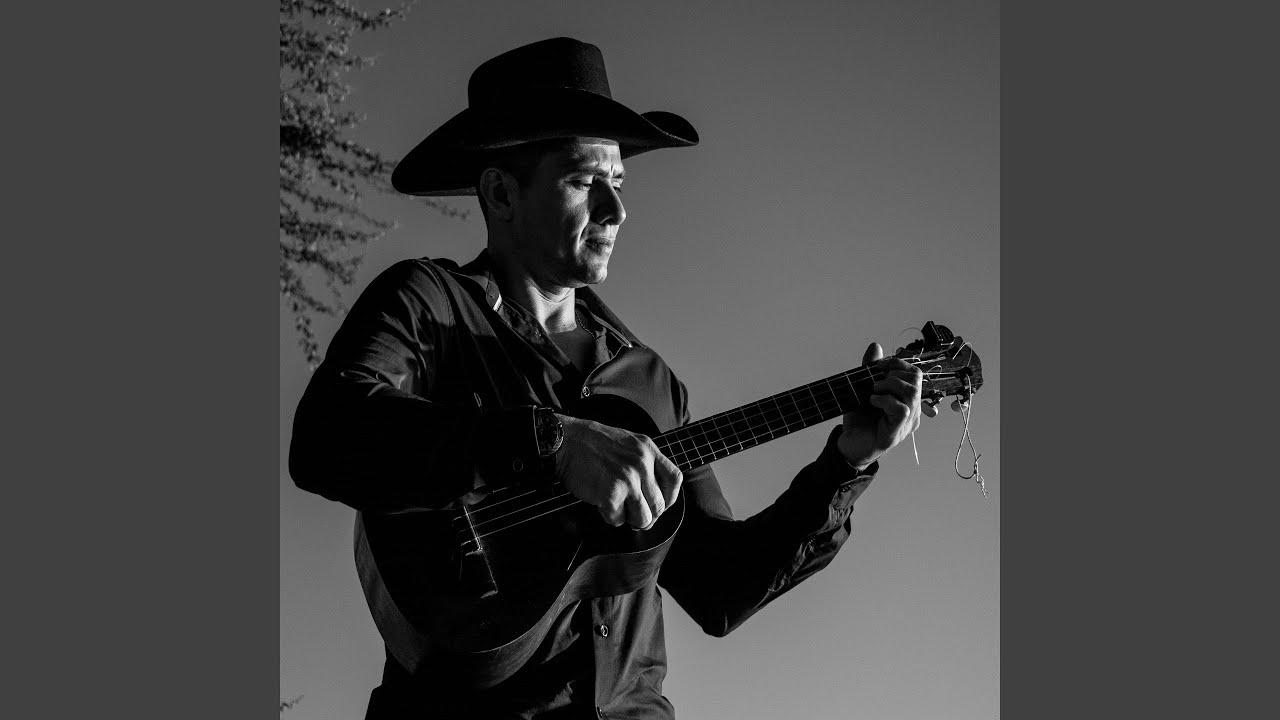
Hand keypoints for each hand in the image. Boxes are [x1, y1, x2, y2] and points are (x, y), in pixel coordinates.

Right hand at [554, 415, 683, 528]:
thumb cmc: (591, 443)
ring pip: (643, 519)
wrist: (565, 441)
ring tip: (616, 507)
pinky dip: (609, 516)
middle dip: (646, 514)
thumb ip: (644, 461)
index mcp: (648, 449)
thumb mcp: (628, 442)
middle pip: (659, 505)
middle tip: (632, 513)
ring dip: (629, 519)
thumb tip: (652, 493)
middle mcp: (642, 464)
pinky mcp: (611, 494)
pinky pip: (618, 520)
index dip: (669, 498)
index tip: (658, 503)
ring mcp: (628, 480)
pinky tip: (601, 503)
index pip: (675, 480)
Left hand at [837, 342, 922, 469]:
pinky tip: (873, 401)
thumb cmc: (859, 418)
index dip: (899, 363)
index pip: (915, 373)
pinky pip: (902, 410)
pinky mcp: (896, 433)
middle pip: (917, 380)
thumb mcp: (863, 388)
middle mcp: (912, 410)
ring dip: (890, 385)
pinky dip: (885, 400)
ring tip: (873, 390)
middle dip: (894, 373)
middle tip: (875, 381)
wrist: (848, 444)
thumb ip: (870, 369)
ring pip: (912, 393)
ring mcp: (906, 423)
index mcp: (907, 399)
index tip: (879, 365)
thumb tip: (876, 345)